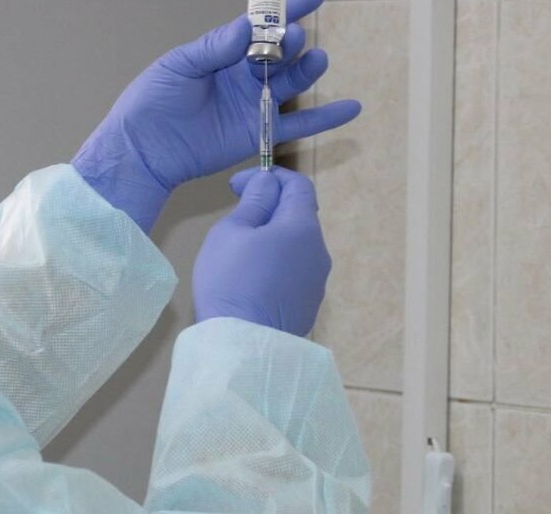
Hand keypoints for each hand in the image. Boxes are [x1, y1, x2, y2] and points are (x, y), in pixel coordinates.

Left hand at [73, 0, 361, 232]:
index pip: (260, 26)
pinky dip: (325, 118)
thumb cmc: (151, 102)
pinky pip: (298, 124)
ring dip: (308, 71)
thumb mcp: (178, 66)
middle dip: (289, 43)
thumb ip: (214, 48)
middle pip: (278, 53)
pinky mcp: (259, 133)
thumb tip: (246, 26)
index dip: (285, 12)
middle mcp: (244, 74)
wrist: (143, 150)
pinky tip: (352, 107)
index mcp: (224, 51)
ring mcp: (254, 103)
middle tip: (294, 38)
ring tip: (318, 60)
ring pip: (291, 83)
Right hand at [193, 168, 330, 336]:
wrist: (243, 345)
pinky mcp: (309, 304)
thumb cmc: (232, 281)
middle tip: (236, 216)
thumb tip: (267, 181)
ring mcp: (317, 281)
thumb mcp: (232, 231)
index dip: (270, 177)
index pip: (298, 185)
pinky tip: (252, 278)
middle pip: (299, 215)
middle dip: (270, 207)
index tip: (238, 185)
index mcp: (302, 227)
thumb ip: (254, 201)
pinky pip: (295, 271)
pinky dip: (277, 263)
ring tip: (241, 250)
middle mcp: (318, 251)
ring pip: (297, 245)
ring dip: (274, 237)